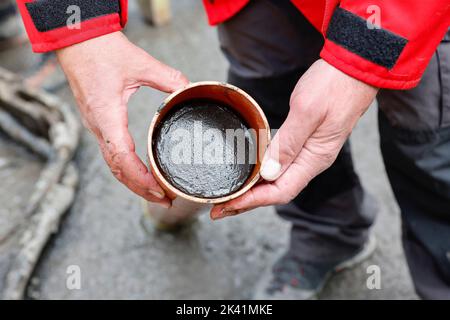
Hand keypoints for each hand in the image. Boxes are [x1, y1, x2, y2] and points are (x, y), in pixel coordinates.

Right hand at [57, 31, 188, 207]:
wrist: (77, 41)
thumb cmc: (101, 51)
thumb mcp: (140, 63)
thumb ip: (168, 78)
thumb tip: (190, 89)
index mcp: (107, 116)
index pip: (122, 158)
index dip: (140, 178)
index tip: (159, 190)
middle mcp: (98, 127)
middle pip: (117, 169)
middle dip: (140, 188)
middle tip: (165, 199)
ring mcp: (96, 126)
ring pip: (113, 164)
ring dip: (132, 181)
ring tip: (155, 192)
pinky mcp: (98, 122)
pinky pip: (111, 152)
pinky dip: (126, 168)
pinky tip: (140, 172)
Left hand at [211, 59, 377, 218]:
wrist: (354, 67)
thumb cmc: (334, 85)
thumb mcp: (307, 111)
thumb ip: (288, 143)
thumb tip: (268, 174)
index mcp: (314, 158)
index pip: (281, 191)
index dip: (253, 200)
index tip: (228, 203)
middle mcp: (312, 160)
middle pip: (277, 190)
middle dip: (248, 201)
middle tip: (220, 207)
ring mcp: (309, 152)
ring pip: (278, 179)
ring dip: (254, 189)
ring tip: (230, 194)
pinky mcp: (305, 141)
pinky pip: (281, 164)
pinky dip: (262, 172)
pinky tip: (249, 171)